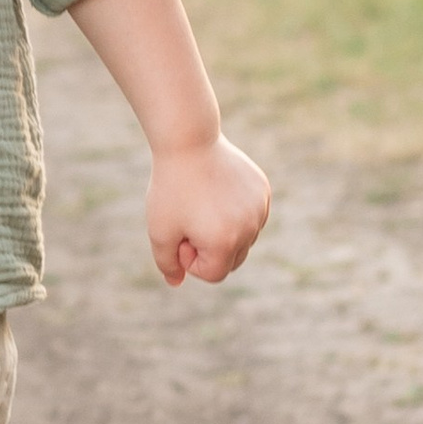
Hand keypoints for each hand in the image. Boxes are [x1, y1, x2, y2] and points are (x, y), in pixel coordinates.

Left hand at [145, 129, 270, 288]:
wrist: (188, 141)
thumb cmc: (170, 188)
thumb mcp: (159, 231)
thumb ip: (167, 264)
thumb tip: (176, 282)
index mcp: (225, 243)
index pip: (213, 274)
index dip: (191, 259)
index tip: (179, 234)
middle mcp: (250, 229)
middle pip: (231, 260)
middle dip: (209, 248)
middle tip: (189, 219)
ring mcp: (260, 208)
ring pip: (244, 238)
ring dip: (223, 230)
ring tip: (202, 202)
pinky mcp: (263, 191)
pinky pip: (251, 215)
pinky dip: (236, 211)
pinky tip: (218, 190)